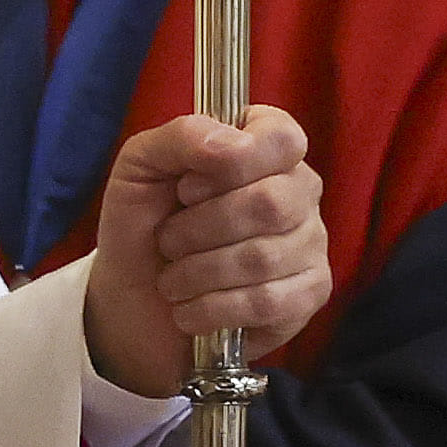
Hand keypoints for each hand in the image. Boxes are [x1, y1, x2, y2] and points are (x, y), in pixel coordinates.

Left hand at [81, 106, 327, 393]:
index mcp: (265, 146)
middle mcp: (299, 188)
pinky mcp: (309, 294)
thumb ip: (182, 136)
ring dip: (197, 273)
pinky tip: (190, 309)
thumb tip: (233, 144)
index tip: (186, 188)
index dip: (228, 166)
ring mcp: (311, 242)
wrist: (135, 297)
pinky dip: (211, 309)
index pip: (281, 138)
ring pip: (263, 258)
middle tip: (168, 241)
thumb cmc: (143, 223)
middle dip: (199, 228)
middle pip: (270, 203)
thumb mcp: (141, 167)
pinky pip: (267, 302)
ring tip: (173, 279)